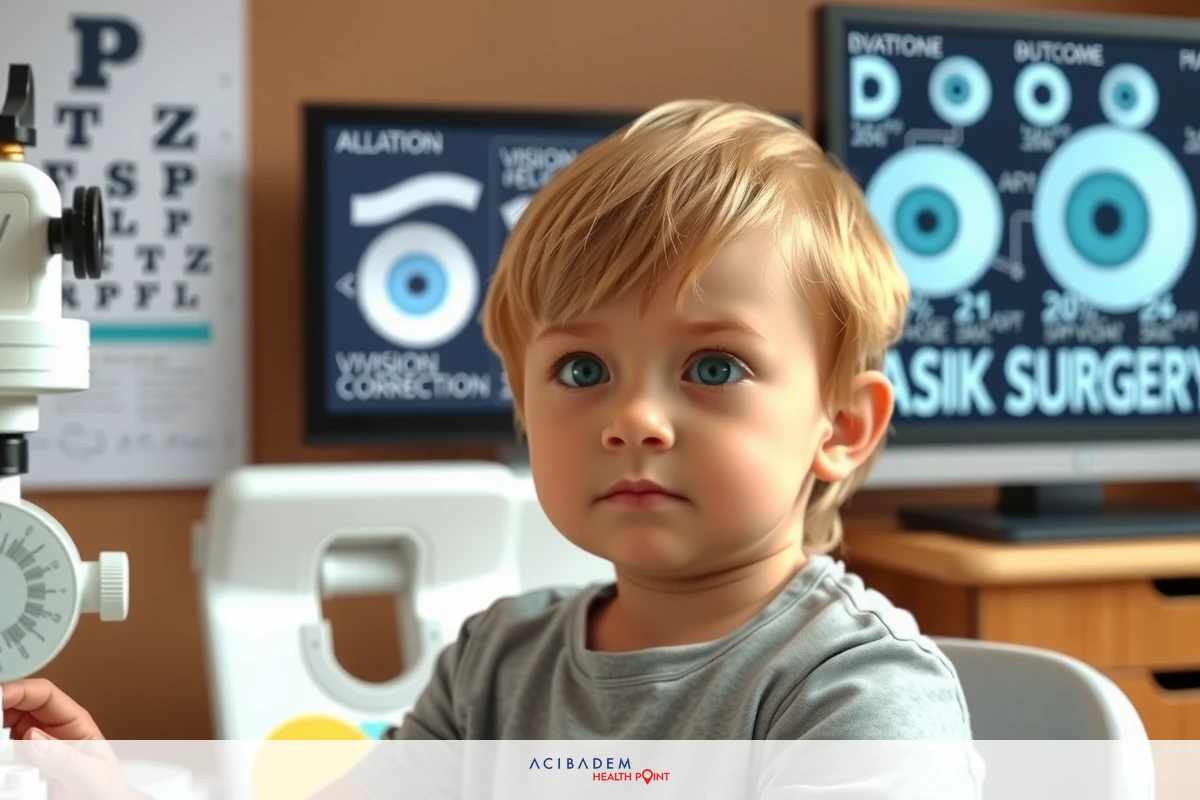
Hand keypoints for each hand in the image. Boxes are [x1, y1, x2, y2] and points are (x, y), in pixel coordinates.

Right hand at [2, 679, 143, 798]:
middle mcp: (49, 730)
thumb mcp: (92, 775)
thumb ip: (66, 758)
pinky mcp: (21, 766)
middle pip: (17, 708)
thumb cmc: (107, 791)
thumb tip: (34, 737)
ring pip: (5, 730)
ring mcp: (33, 748)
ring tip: (1, 751)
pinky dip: (1, 755)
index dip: (19, 690)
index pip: (44, 695)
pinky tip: (2, 763)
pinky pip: (4, 755)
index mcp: (73, 721)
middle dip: (1, 709)